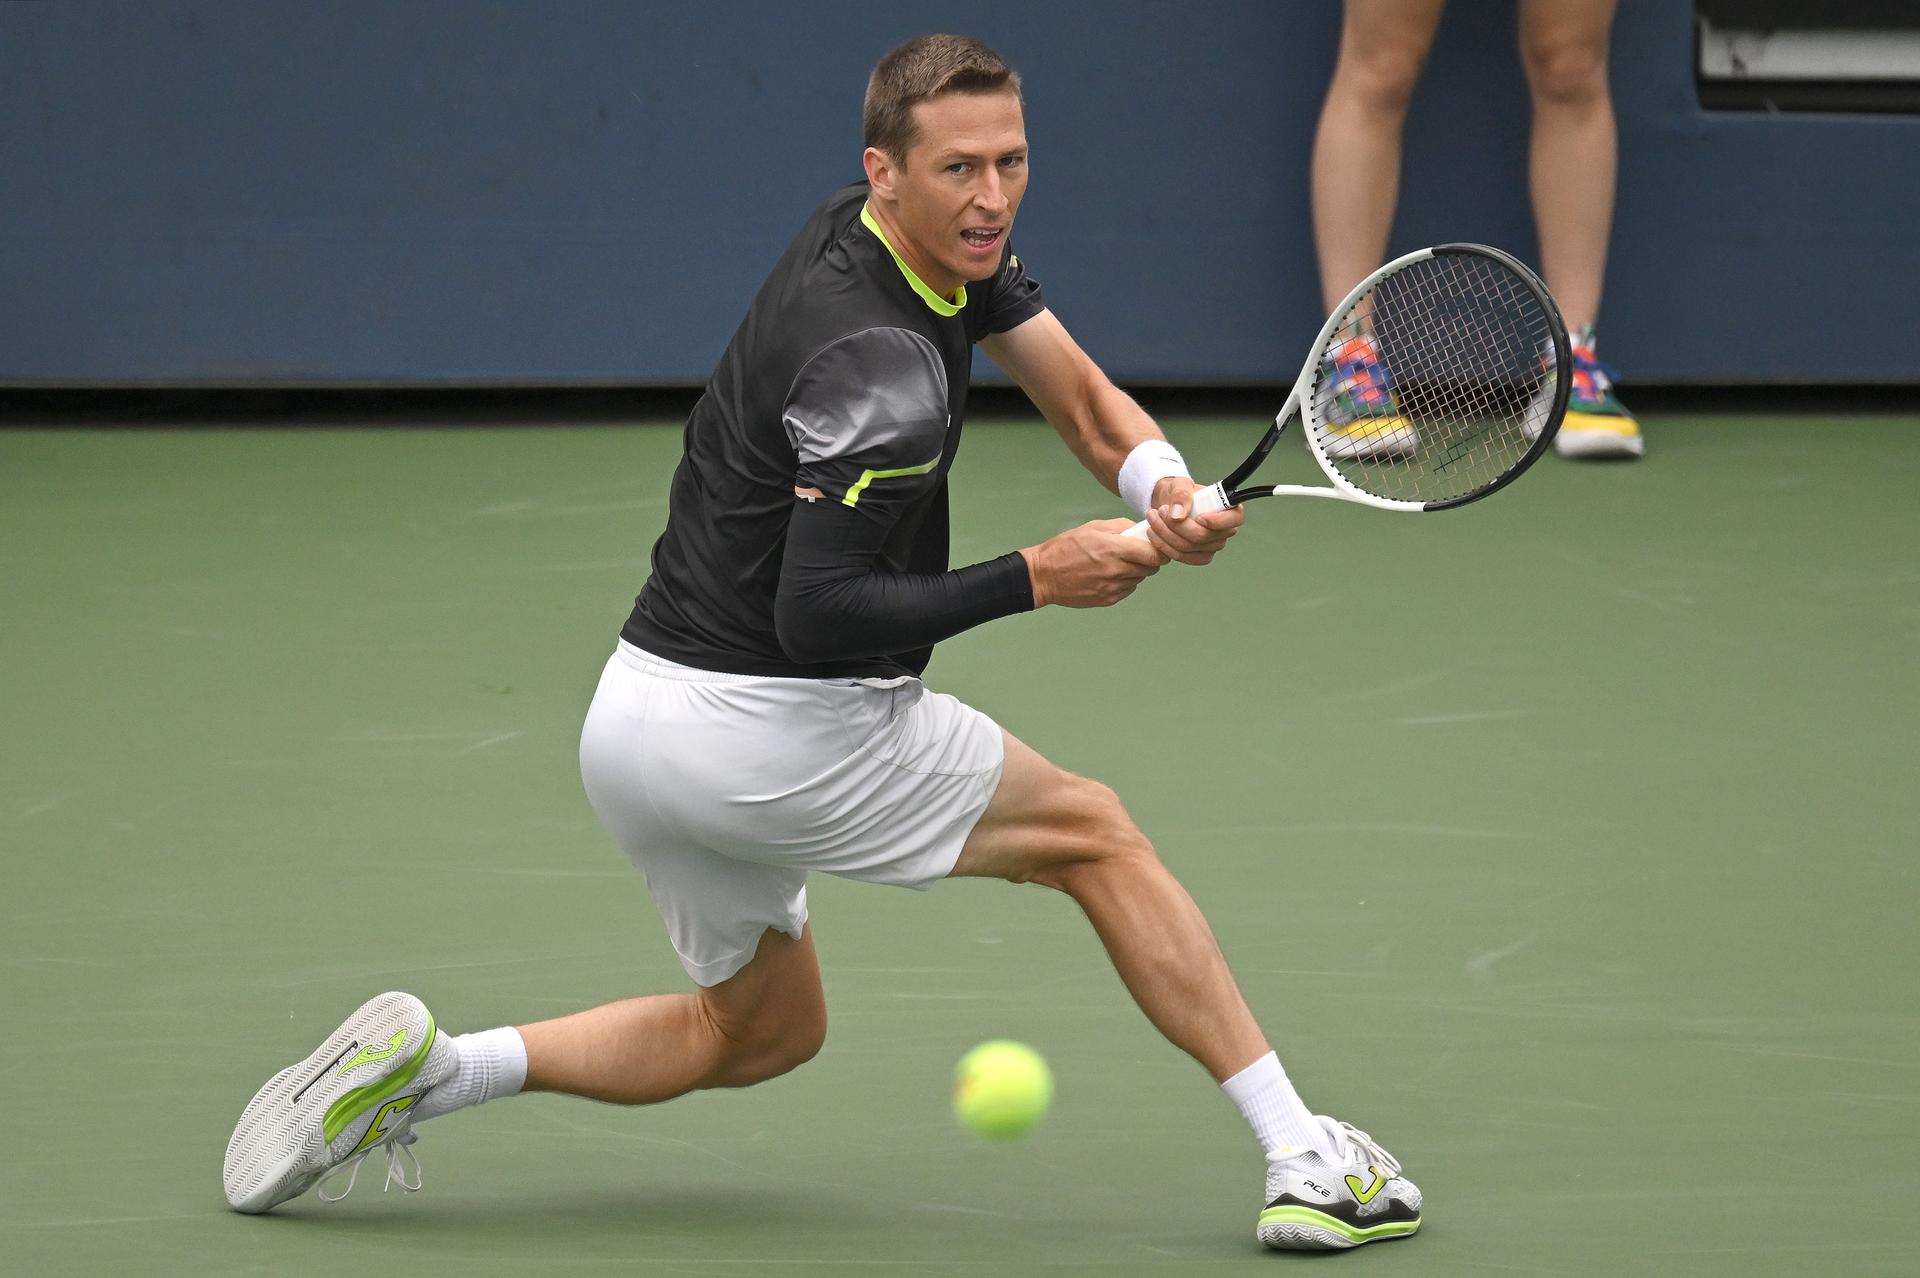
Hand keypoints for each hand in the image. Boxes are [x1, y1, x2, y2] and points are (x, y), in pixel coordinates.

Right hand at [1020, 518, 1168, 608]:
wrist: (1043, 576)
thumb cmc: (1065, 548)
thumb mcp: (1092, 528)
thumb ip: (1120, 526)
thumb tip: (1139, 529)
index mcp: (1113, 549)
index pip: (1154, 555)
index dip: (1158, 550)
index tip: (1154, 545)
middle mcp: (1116, 571)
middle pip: (1151, 569)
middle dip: (1148, 559)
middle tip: (1137, 552)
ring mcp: (1112, 588)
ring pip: (1139, 579)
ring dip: (1135, 570)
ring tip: (1118, 563)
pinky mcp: (1107, 599)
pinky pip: (1127, 590)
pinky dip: (1124, 582)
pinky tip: (1109, 574)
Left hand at [1143, 475, 1243, 564]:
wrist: (1168, 505)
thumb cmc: (1179, 493)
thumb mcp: (1180, 485)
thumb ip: (1181, 495)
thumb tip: (1178, 515)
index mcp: (1229, 510)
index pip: (1235, 520)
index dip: (1217, 521)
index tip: (1198, 516)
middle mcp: (1223, 531)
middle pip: (1204, 537)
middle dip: (1177, 526)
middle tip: (1160, 511)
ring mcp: (1210, 546)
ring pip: (1188, 548)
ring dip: (1166, 535)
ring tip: (1153, 518)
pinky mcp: (1196, 556)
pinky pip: (1181, 557)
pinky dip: (1164, 546)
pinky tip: (1154, 533)